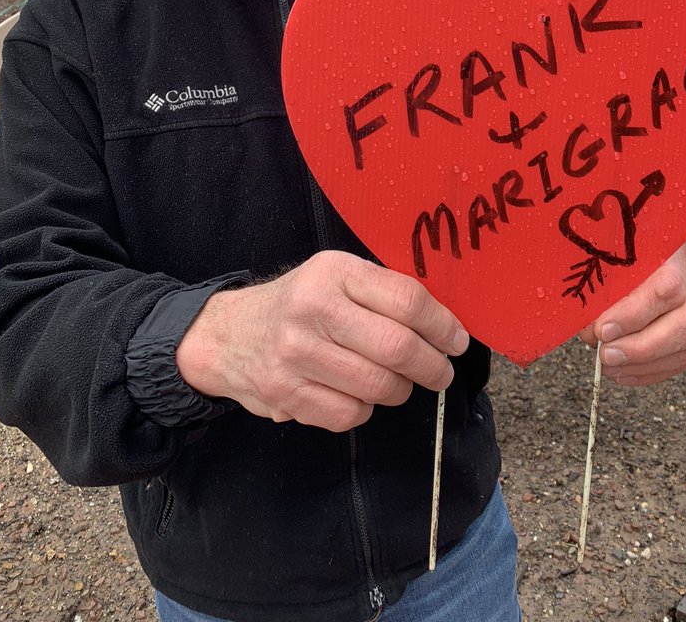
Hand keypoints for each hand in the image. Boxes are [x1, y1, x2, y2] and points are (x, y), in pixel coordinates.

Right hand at [176, 250, 468, 430]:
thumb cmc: (298, 303)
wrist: (228, 334)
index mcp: (333, 272)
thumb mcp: (335, 277)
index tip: (457, 341)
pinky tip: (356, 393)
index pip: (407, 300)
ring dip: (399, 390)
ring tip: (397, 382)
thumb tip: (443, 324)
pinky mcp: (286, 393)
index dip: (443, 326)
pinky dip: (364, 409)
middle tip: (440, 372)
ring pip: (379, 386)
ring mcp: (297, 353)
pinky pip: (351, 414)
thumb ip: (381, 292)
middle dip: (432, 366)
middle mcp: (314, 309)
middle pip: (398, 348)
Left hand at [577, 237, 685, 385]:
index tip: (602, 330)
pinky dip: (654, 370)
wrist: (658, 238)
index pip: (667, 286)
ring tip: (611, 368)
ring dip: (646, 364)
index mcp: (678, 246)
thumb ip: (603, 286)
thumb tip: (590, 332)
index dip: (634, 314)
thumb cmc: (627, 245)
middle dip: (642, 347)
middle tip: (606, 356)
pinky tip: (626, 373)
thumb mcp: (614, 251)